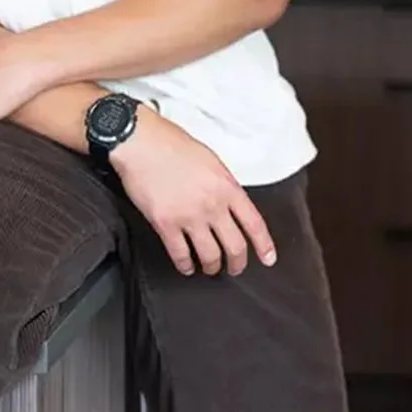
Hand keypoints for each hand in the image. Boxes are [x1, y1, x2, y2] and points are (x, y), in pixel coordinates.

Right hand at [113, 110, 275, 277]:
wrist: (142, 143)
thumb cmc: (173, 145)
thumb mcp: (211, 161)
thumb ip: (223, 186)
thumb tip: (228, 205)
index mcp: (227, 186)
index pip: (254, 223)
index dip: (264, 245)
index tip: (268, 258)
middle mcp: (213, 205)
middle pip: (235, 246)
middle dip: (237, 263)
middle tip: (235, 268)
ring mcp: (189, 216)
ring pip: (210, 256)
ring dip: (211, 267)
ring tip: (209, 268)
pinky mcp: (165, 224)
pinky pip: (180, 255)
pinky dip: (185, 266)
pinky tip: (186, 267)